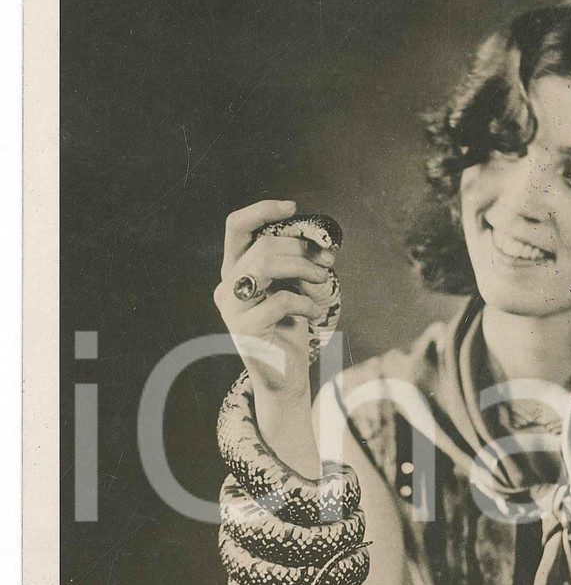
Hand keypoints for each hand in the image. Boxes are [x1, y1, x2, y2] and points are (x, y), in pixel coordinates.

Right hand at [213, 199, 337, 396]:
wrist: (285, 377)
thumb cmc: (290, 330)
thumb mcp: (292, 288)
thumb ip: (294, 263)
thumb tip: (318, 242)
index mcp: (235, 271)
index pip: (236, 227)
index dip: (262, 210)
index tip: (293, 207)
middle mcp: (227, 286)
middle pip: (263, 246)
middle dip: (301, 249)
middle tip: (327, 260)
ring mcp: (232, 308)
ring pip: (266, 264)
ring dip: (304, 267)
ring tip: (323, 281)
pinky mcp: (245, 329)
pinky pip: (281, 300)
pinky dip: (306, 303)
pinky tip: (314, 314)